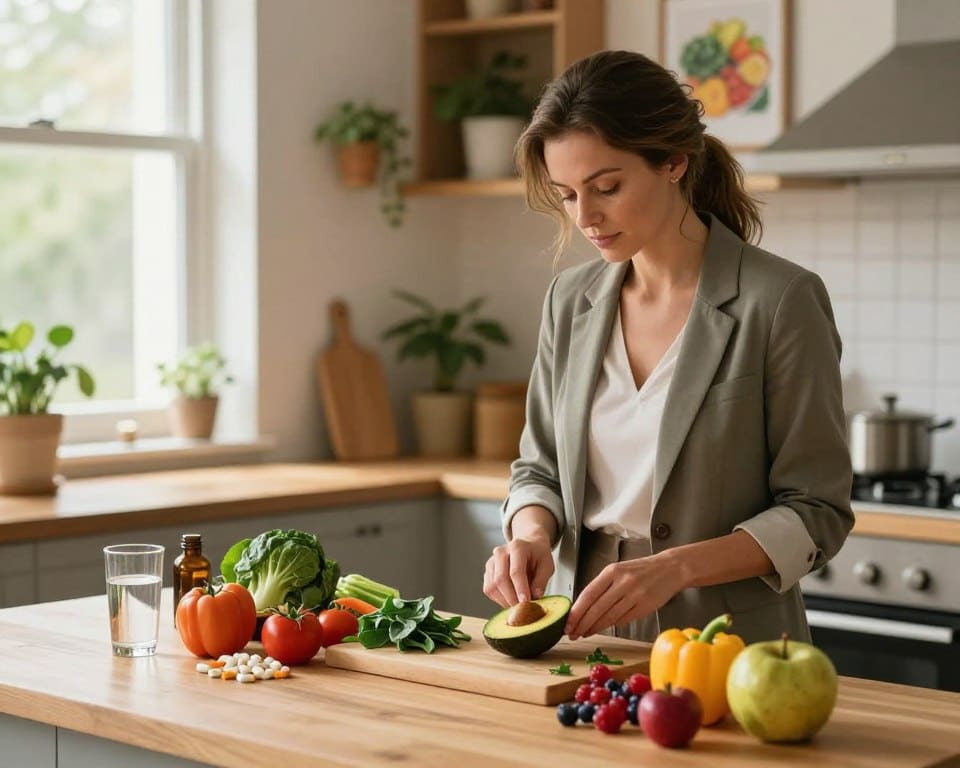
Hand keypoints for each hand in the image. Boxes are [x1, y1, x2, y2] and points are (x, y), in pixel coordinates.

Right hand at [483, 535, 554, 607]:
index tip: (526, 603)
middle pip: (500, 579)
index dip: (520, 588)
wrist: (529, 545)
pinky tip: (511, 600)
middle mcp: (501, 552)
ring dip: (504, 601)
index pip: (515, 571)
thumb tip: (535, 597)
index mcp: (517, 547)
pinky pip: (489, 589)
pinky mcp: (488, 571)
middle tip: (522, 609)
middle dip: (511, 598)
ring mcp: (492, 561)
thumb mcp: (547, 565)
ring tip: (518, 605)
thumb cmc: (538, 555)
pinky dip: (499, 599)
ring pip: (492, 587)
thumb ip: (542, 580)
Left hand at [564, 555, 683, 640]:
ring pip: (609, 617)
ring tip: (584, 633)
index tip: (567, 623)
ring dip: (595, 628)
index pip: (588, 594)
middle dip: (582, 624)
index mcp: (612, 571)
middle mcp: (623, 582)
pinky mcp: (646, 606)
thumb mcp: (619, 570)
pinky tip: (603, 628)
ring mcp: (635, 595)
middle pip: (597, 608)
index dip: (576, 612)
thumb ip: (603, 587)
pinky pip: (624, 619)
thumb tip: (583, 608)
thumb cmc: (641, 570)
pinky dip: (611, 625)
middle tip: (572, 633)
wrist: (671, 568)